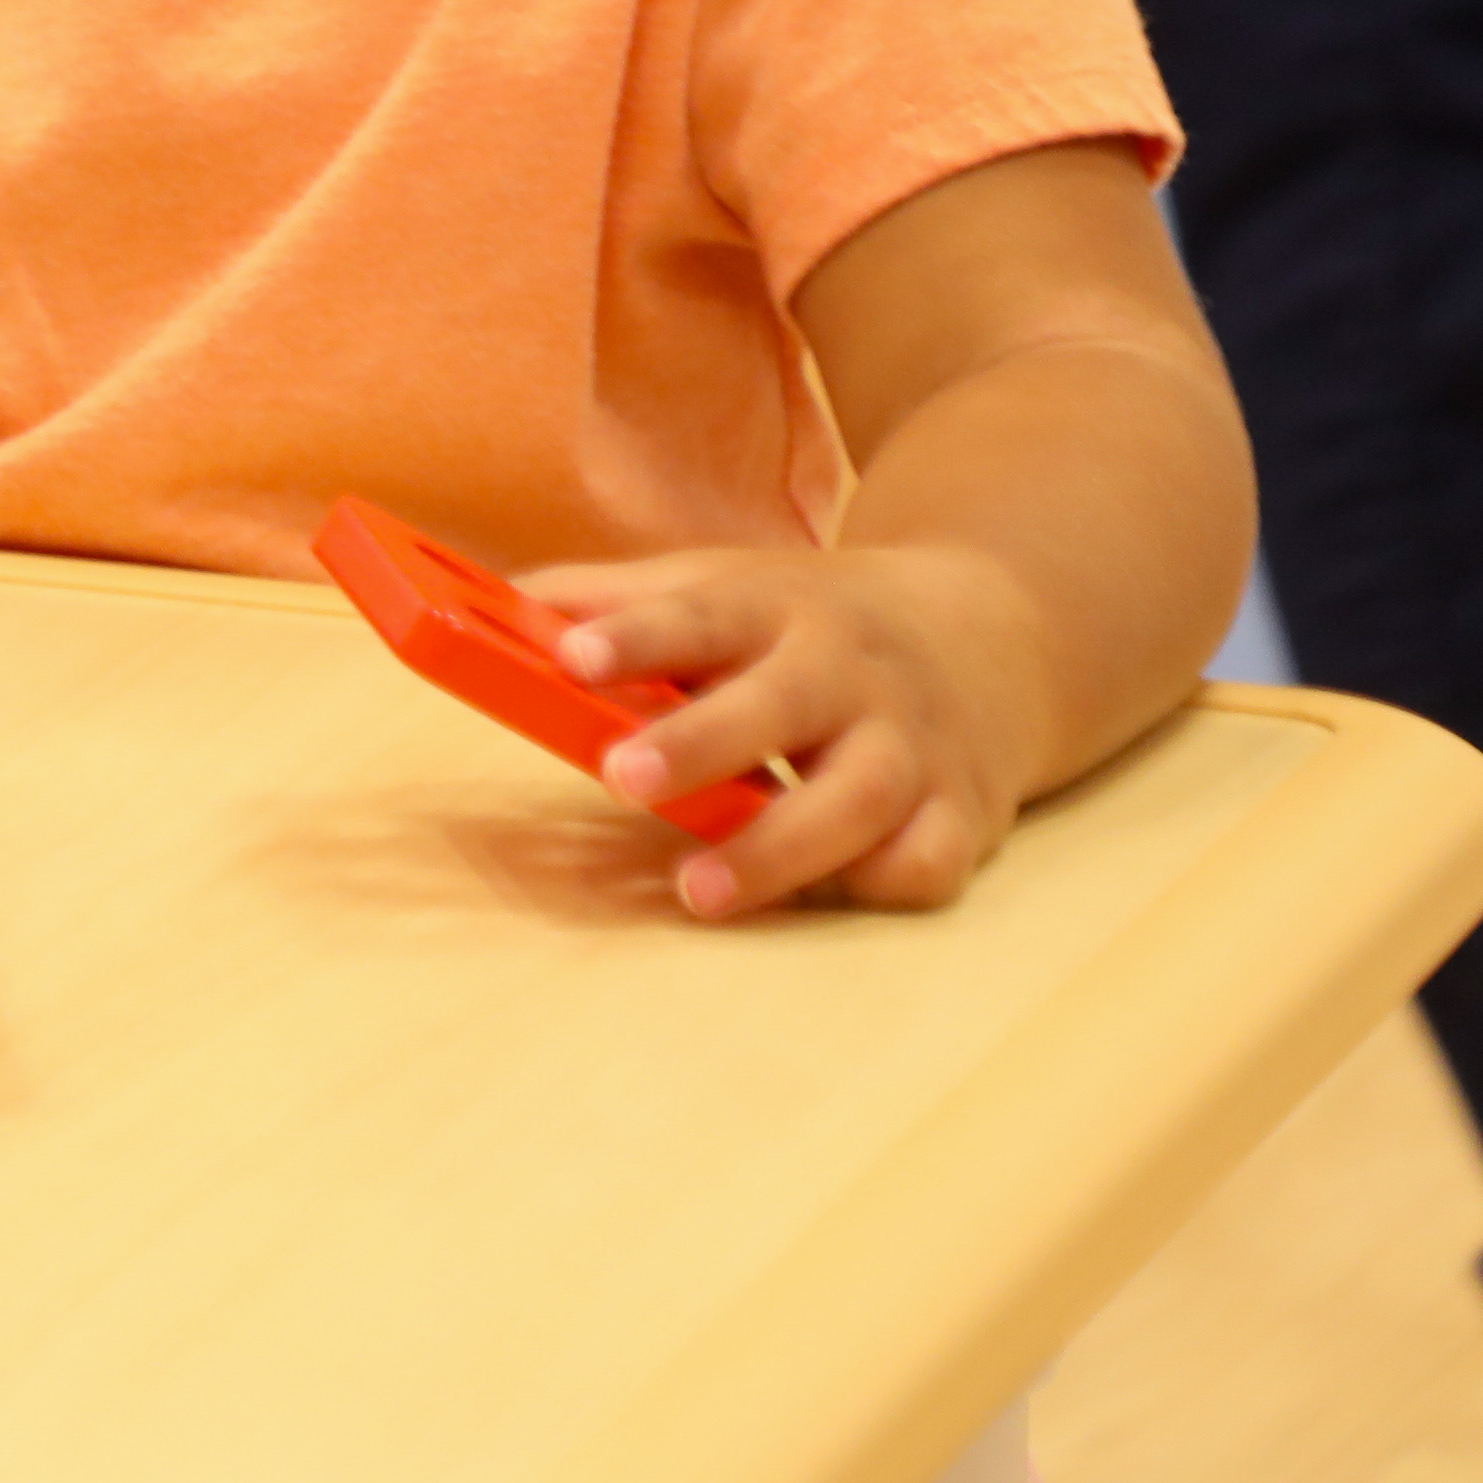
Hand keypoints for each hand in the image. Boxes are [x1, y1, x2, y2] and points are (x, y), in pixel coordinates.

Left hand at [514, 539, 1056, 919]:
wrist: (989, 634)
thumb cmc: (808, 623)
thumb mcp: (723, 585)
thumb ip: (611, 601)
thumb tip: (492, 605)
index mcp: (776, 605)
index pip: (699, 611)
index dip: (635, 634)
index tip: (572, 655)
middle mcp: (848, 670)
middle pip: (780, 705)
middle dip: (703, 743)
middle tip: (623, 778)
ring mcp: (910, 744)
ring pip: (856, 800)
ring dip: (778, 850)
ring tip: (695, 892)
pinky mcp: (960, 814)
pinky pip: (924, 862)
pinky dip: (878, 883)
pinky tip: (820, 896)